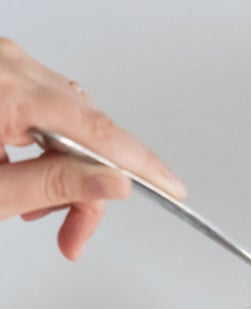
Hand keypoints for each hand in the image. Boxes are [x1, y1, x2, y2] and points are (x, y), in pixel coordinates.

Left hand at [0, 37, 185, 258]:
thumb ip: (54, 186)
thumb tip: (112, 181)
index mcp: (5, 92)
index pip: (96, 129)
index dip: (140, 163)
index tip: (172, 186)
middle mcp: (4, 65)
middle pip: (81, 126)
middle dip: (85, 185)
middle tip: (73, 237)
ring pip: (61, 118)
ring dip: (61, 169)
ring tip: (38, 210)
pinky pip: (35, 105)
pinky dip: (38, 147)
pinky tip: (22, 177)